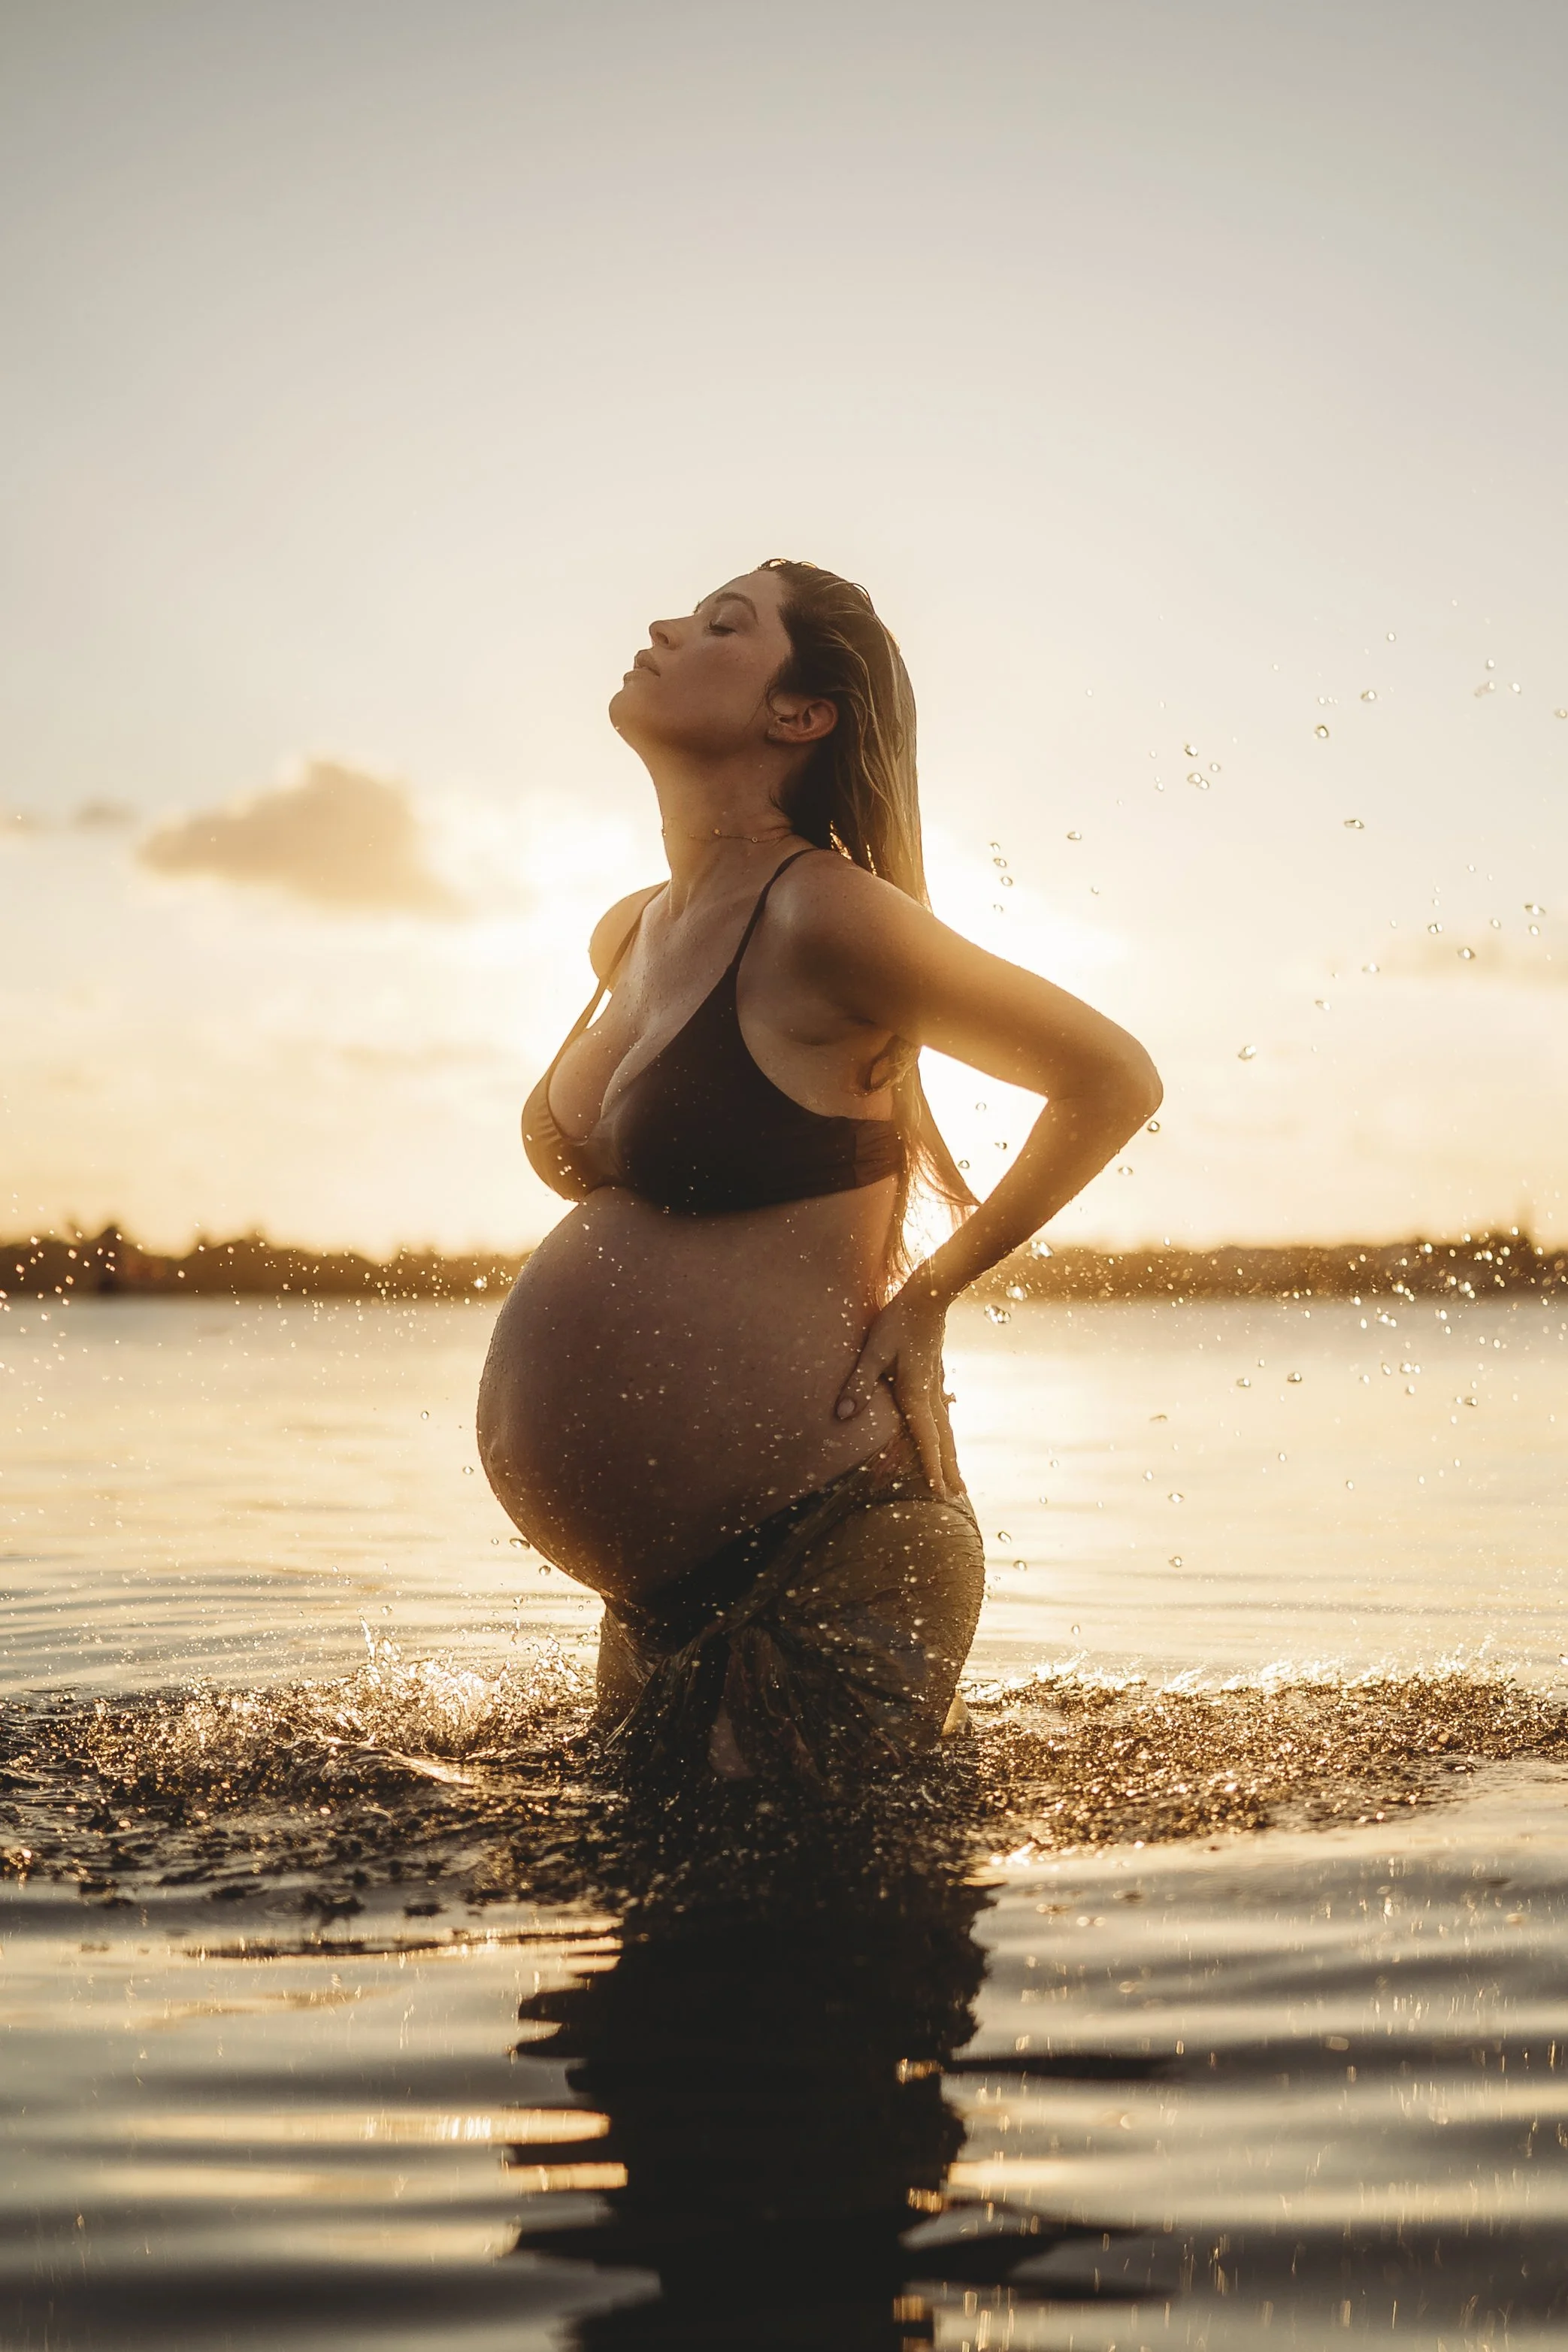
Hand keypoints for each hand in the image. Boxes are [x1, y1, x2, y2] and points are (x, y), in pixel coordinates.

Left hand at [834, 1279, 959, 1498]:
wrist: (930, 1294)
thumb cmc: (898, 1320)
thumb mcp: (873, 1349)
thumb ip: (859, 1382)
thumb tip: (843, 1413)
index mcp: (916, 1392)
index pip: (926, 1437)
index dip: (931, 1465)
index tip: (939, 1491)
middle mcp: (930, 1394)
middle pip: (943, 1439)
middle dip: (948, 1468)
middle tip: (957, 1494)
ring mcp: (936, 1385)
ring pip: (947, 1428)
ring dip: (950, 1453)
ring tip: (957, 1476)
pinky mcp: (935, 1376)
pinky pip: (943, 1413)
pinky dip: (946, 1432)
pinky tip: (946, 1430)